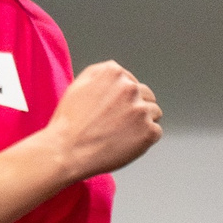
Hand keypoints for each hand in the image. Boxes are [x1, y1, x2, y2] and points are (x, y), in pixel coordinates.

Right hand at [46, 61, 161, 178]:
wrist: (67, 149)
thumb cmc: (69, 122)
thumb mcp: (80, 84)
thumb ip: (103, 75)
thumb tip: (119, 79)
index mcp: (114, 73)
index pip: (132, 83)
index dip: (124, 99)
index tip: (114, 111)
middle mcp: (130, 87)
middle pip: (147, 96)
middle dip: (137, 108)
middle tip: (119, 124)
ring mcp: (141, 109)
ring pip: (154, 113)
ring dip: (143, 123)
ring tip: (122, 134)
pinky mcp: (148, 131)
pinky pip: (156, 132)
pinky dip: (145, 140)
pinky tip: (126, 144)